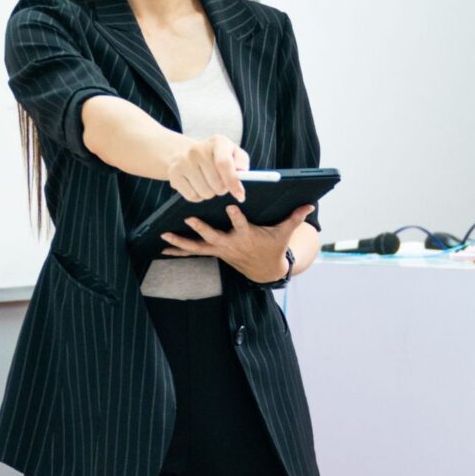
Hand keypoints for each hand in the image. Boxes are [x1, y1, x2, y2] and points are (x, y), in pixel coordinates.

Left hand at [159, 203, 311, 282]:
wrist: (265, 271)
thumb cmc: (273, 247)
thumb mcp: (284, 233)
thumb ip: (294, 217)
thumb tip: (309, 204)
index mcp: (247, 236)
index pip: (242, 224)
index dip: (237, 216)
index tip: (231, 205)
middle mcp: (231, 244)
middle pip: (214, 236)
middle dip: (202, 229)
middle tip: (189, 219)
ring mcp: (221, 250)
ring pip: (198, 247)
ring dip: (181, 243)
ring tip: (165, 237)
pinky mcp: (215, 253)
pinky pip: (194, 253)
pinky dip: (180, 251)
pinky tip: (164, 250)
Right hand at [167, 133, 248, 203]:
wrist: (186, 152)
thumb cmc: (216, 156)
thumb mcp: (232, 153)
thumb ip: (242, 162)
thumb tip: (242, 174)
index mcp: (217, 141)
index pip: (224, 164)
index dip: (233, 183)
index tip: (240, 196)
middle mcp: (197, 149)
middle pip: (217, 184)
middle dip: (222, 189)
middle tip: (219, 182)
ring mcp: (183, 161)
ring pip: (205, 193)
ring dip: (210, 193)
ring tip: (208, 182)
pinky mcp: (174, 174)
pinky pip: (192, 197)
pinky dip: (198, 196)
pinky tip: (197, 186)